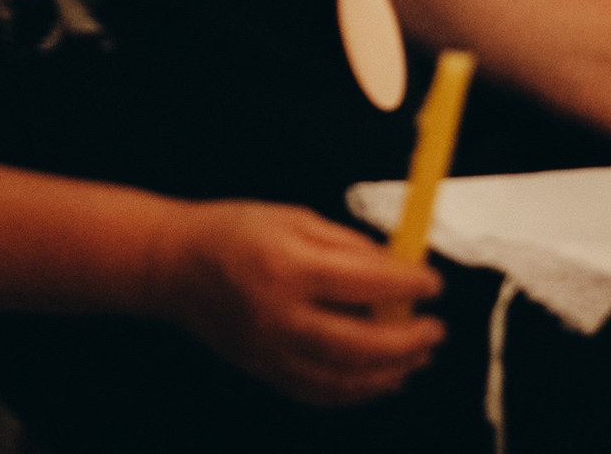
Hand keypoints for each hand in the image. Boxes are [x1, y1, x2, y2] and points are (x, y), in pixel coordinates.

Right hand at [151, 203, 444, 406]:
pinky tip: (381, 378)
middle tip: (435, 330)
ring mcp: (271, 351)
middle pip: (359, 344)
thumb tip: (397, 268)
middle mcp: (279, 316)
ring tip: (418, 357)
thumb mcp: (296, 218)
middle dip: (407, 341)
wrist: (175, 266)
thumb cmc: (236, 231)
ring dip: (390, 372)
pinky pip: (320, 392)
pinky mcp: (264, 371)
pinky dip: (357, 391)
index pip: (364, 283)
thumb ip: (348, 246)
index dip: (408, 285)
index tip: (433, 282)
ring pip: (343, 379)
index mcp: (288, 267)